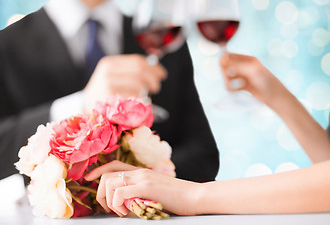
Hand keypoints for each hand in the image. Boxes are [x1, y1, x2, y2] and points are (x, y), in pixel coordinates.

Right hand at [83, 54, 166, 112]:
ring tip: (144, 97)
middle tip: (156, 87)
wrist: (86, 107)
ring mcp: (108, 84)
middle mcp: (108, 71)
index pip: (137, 61)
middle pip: (139, 71)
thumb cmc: (104, 93)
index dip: (153, 67)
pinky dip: (138, 102)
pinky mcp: (110, 98)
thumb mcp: (114, 77)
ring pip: (137, 84)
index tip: (161, 74)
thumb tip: (155, 70)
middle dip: (153, 79)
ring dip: (145, 92)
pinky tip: (137, 104)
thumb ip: (131, 72)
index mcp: (110, 63)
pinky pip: (132, 98)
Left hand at [84, 161, 201, 215]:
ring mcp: (142, 178)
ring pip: (109, 183)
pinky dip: (116, 204)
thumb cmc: (177, 197)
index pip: (113, 164)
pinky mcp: (146, 187)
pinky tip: (125, 211)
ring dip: (108, 200)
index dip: (97, 170)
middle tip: (107, 207)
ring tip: (118, 211)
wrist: (194, 196)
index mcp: (141, 172)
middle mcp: (139, 172)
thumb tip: (124, 202)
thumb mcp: (156, 191)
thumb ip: (140, 192)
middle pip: (106, 175)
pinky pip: (119, 193)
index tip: (88, 179)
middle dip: (99, 193)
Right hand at [220, 52, 287, 106]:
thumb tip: (222, 58)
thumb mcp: (250, 69)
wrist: (274, 95)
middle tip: (233, 78)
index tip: (225, 69)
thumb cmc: (265, 81)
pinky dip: (233, 88)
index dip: (224, 62)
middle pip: (225, 67)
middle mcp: (243, 66)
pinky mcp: (241, 86)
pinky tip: (241, 89)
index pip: (228, 56)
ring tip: (240, 85)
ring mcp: (242, 76)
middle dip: (226, 74)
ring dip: (230, 82)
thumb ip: (236, 64)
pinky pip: (230, 86)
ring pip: (227, 77)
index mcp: (246, 59)